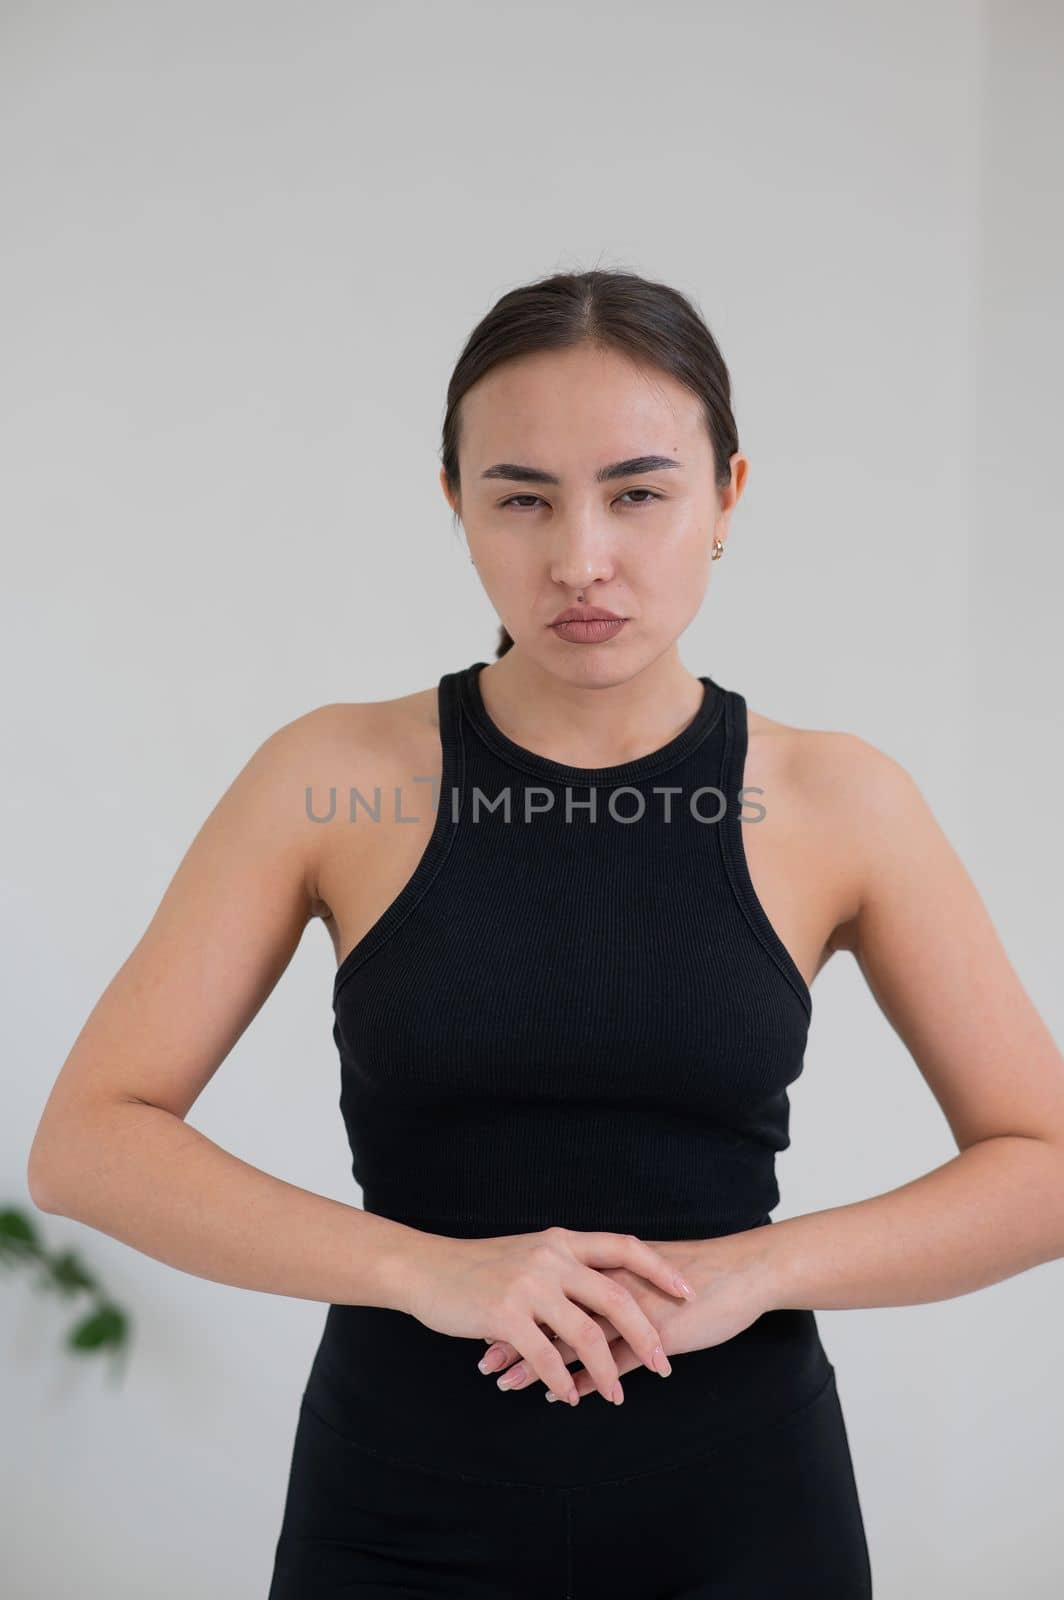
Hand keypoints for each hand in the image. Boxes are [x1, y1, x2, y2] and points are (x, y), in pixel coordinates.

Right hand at [398, 1225, 694, 1405]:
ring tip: (618, 1395)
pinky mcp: (505, 1314)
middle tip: (666, 1365)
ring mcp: (529, 1286)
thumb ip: (566, 1268)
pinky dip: (563, 1381)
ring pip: (586, 1335)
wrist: (427, 1268)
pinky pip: (546, 1357)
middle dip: (647, 1336)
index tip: (688, 1293)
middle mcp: (552, 1259)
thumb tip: (604, 1291)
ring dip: (607, 1371)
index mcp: (563, 1241)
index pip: (625, 1247)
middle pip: (616, 1298)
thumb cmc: (480, 1266)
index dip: (661, 1269)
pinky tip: (570, 1397)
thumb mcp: (529, 1254)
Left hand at [475, 1233, 776, 1399]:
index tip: (485, 1318)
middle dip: (517, 1335)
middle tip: (484, 1356)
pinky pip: (613, 1363)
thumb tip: (588, 1288)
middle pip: (553, 1311)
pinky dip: (584, 1379)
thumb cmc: (700, 1271)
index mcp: (609, 1263)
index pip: (552, 1285)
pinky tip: (561, 1395)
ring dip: (539, 1363)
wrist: (744, 1271)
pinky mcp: (657, 1336)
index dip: (519, 1304)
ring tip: (507, 1382)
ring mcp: (634, 1311)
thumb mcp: (650, 1270)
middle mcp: (614, 1284)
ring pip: (574, 1339)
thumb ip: (617, 1278)